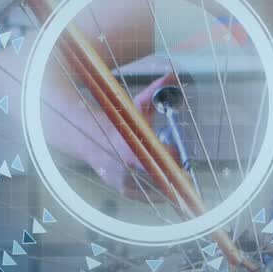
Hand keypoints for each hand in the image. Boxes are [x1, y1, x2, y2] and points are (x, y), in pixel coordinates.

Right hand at [88, 72, 181, 201]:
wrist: (85, 137)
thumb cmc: (114, 120)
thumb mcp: (133, 105)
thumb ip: (154, 92)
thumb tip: (171, 74)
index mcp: (132, 145)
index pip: (166, 157)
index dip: (178, 157)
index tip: (183, 156)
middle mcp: (127, 166)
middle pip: (164, 177)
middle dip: (177, 175)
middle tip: (188, 174)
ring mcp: (123, 180)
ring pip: (156, 191)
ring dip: (169, 187)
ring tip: (178, 182)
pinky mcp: (120, 189)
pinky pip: (146, 197)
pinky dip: (157, 193)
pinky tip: (165, 189)